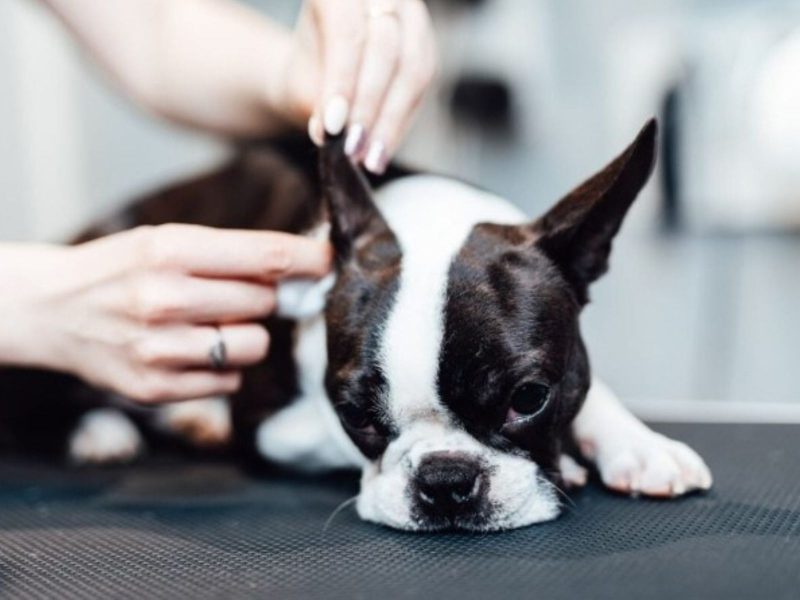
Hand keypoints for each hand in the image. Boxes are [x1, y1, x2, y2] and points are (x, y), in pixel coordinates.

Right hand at [0, 225, 330, 403]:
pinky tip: (188, 351)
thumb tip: (301, 267)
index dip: (310, 260)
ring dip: (244, 336)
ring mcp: (158, 348)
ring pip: (255, 346)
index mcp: (170, 250)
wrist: (51, 310)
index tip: (333, 261)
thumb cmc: (119, 270)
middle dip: (258, 298)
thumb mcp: (164, 242)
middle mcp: (164, 298)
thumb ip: (229, 255)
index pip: (266, 257)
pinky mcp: (155, 388)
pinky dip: (221, 368)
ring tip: (207, 325)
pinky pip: (229, 381)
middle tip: (227, 294)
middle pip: (265, 303)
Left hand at [276, 0, 437, 172]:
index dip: (342, 80)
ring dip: (391, 120)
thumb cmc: (309, 69)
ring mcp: (408, 13)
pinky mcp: (426, 42)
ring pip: (414, 67)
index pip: (346, 31)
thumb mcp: (299, 81)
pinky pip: (424, 84)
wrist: (322, 63)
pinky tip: (383, 150)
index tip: (332, 126)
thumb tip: (327, 131)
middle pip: (386, 48)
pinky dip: (402, 122)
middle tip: (352, 149)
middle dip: (368, 106)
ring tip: (370, 159)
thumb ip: (312, 98)